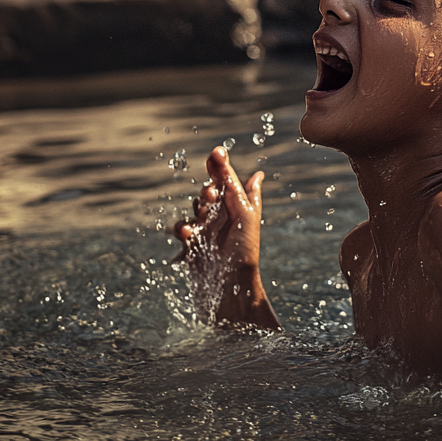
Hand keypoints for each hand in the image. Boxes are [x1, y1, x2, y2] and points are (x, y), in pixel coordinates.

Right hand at [174, 146, 279, 329]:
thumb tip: (259, 173)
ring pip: (193, 212)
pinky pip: (183, 233)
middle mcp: (219, 217)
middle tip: (213, 192)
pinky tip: (189, 234)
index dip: (218, 166)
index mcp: (234, 207)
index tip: (217, 152)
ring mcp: (204, 231)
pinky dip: (184, 231)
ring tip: (202, 212)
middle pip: (206, 195)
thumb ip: (247, 194)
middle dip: (207, 191)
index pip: (224, 181)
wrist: (235, 287)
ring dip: (196, 210)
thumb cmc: (246, 251)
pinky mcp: (192, 247)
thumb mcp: (247, 218)